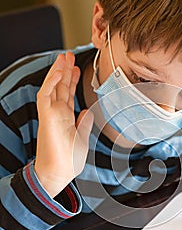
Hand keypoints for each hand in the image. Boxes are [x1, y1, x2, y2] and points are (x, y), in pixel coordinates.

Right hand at [35, 52, 93, 197]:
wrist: (60, 173)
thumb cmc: (70, 161)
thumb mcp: (82, 140)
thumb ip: (84, 125)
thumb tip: (87, 113)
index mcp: (66, 118)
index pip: (68, 95)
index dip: (72, 81)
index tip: (77, 68)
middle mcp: (57, 114)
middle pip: (60, 87)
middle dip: (65, 71)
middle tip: (69, 56)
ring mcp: (51, 114)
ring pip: (52, 87)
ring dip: (58, 71)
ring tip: (64, 57)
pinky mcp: (46, 116)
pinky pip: (46, 95)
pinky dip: (52, 82)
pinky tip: (59, 71)